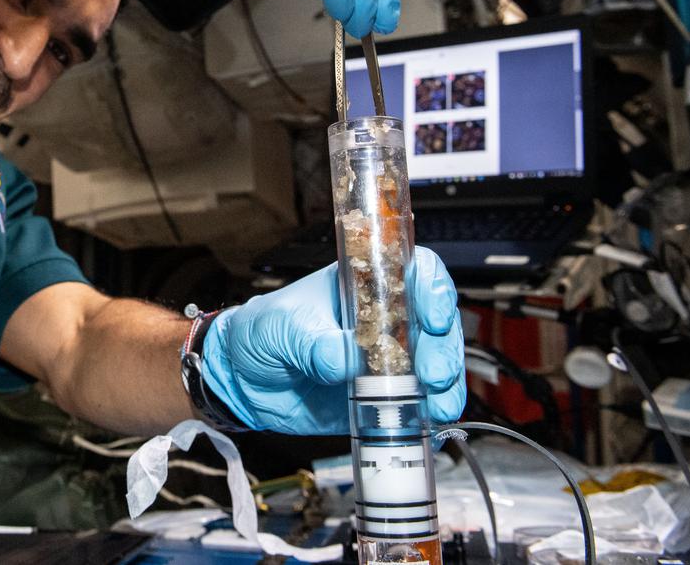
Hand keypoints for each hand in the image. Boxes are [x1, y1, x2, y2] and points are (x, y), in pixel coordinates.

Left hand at [201, 247, 465, 434]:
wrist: (242, 382)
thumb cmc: (258, 334)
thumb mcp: (278, 327)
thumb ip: (310, 340)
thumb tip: (343, 360)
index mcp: (360, 287)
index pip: (410, 273)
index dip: (432, 289)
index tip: (433, 316)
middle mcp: (383, 320)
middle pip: (435, 321)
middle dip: (443, 345)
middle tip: (431, 371)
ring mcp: (387, 359)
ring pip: (436, 361)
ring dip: (447, 382)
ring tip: (438, 401)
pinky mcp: (383, 397)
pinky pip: (421, 401)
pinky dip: (433, 409)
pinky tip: (433, 416)